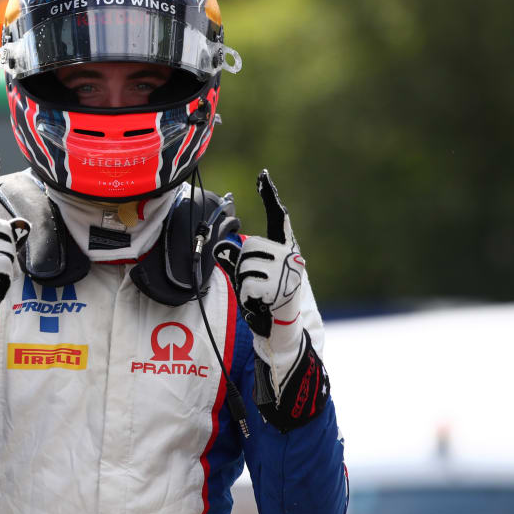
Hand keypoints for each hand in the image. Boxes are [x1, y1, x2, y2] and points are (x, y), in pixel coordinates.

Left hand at [214, 170, 327, 431]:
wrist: (287, 338)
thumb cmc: (267, 309)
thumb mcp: (251, 281)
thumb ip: (241, 263)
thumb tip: (222, 246)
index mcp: (285, 252)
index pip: (278, 219)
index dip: (270, 197)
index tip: (263, 175)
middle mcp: (291, 258)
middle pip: (250, 248)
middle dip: (243, 270)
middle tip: (256, 291)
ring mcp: (289, 273)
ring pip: (247, 267)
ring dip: (246, 287)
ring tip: (260, 301)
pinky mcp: (283, 288)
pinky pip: (250, 285)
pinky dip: (250, 298)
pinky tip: (262, 307)